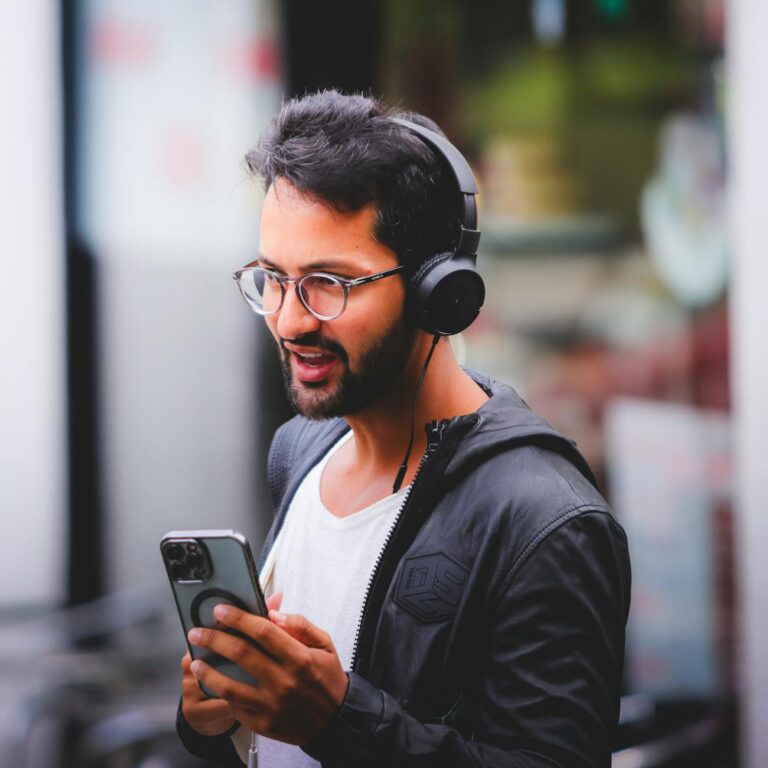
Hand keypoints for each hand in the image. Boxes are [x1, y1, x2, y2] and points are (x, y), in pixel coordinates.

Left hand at [187, 604, 348, 744]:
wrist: (335, 720)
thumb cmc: (327, 678)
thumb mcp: (324, 644)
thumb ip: (300, 625)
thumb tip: (273, 614)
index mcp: (300, 658)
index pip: (263, 631)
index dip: (238, 618)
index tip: (220, 610)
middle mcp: (284, 681)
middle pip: (241, 653)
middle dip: (214, 639)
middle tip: (197, 632)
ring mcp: (272, 705)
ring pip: (230, 685)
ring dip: (207, 670)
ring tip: (195, 661)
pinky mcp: (263, 724)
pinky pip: (235, 706)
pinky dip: (220, 693)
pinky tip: (212, 683)